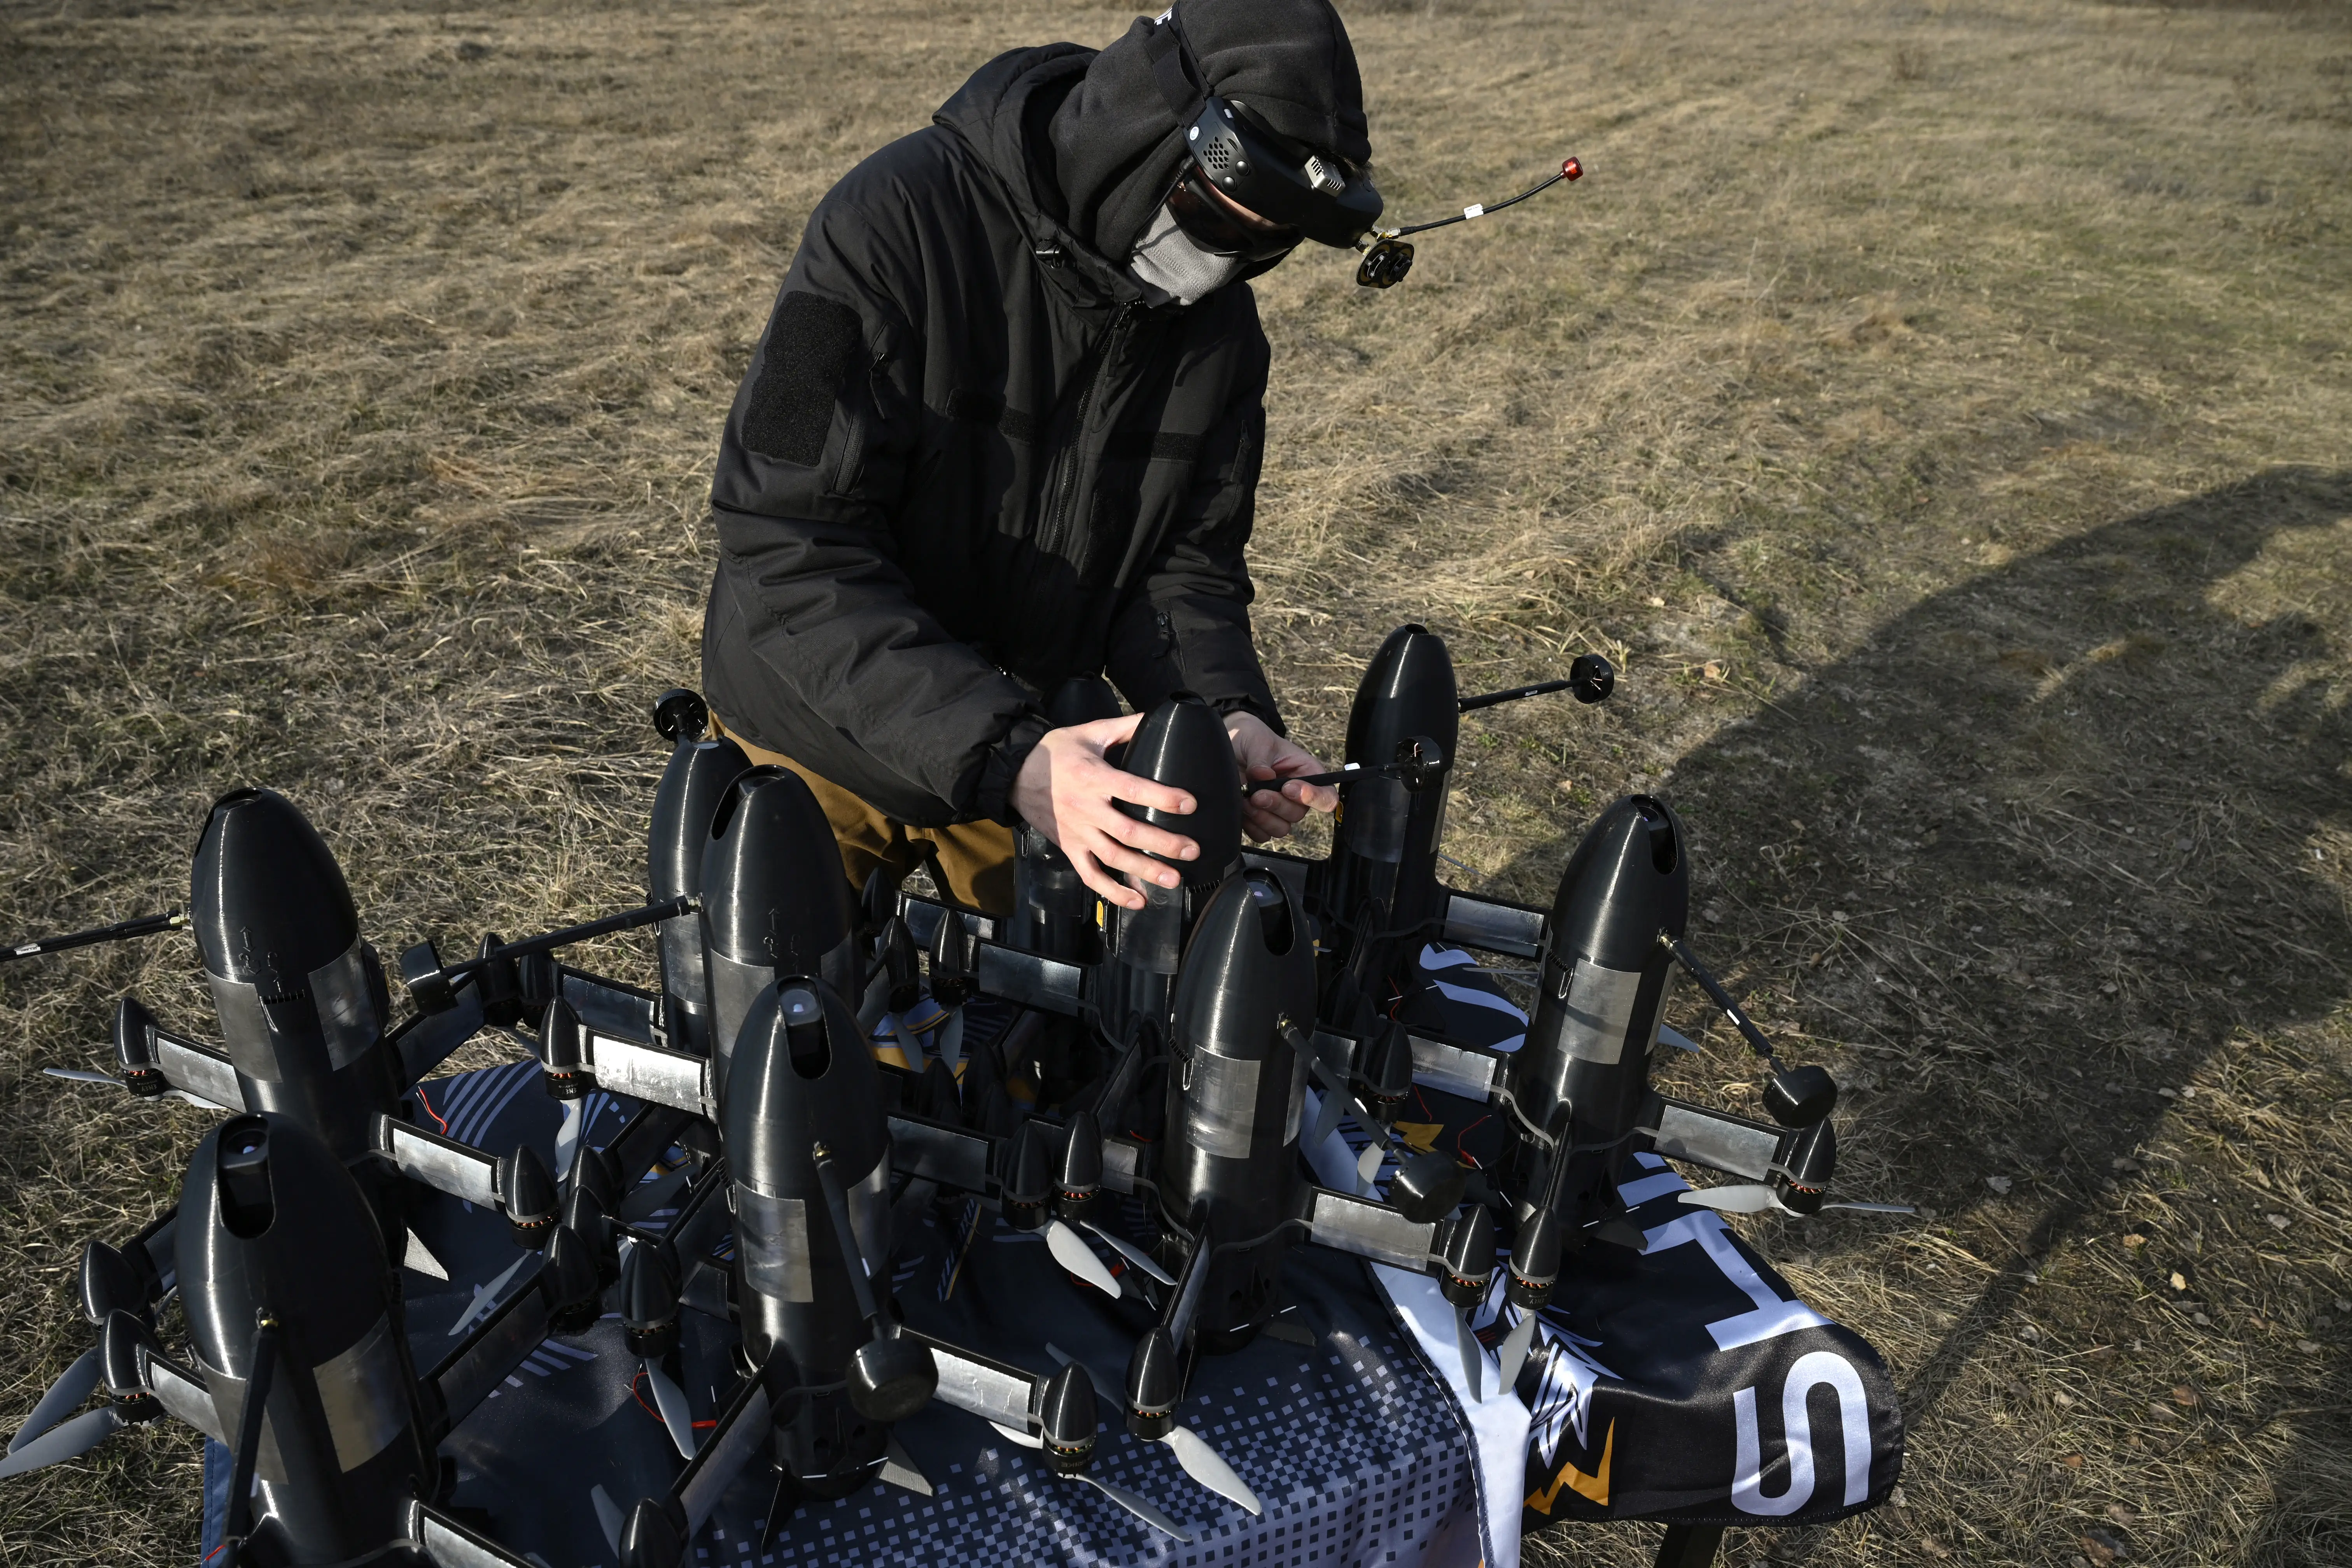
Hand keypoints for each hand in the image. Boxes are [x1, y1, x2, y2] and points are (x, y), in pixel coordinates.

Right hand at [1010, 714, 1199, 910]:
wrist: (1013, 772)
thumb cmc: (1054, 751)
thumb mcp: (1089, 732)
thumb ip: (1125, 727)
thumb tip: (1159, 717)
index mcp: (1093, 777)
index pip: (1133, 790)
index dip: (1162, 798)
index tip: (1189, 804)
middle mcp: (1086, 808)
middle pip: (1128, 832)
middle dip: (1163, 843)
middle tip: (1192, 850)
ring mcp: (1077, 832)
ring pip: (1114, 857)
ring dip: (1145, 871)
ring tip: (1174, 879)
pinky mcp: (1069, 848)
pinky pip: (1091, 875)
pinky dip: (1113, 892)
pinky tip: (1138, 901)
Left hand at [1226, 711, 1337, 841]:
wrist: (1232, 746)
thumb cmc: (1252, 739)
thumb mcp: (1257, 741)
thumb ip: (1260, 759)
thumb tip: (1263, 776)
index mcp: (1307, 773)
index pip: (1326, 796)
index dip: (1314, 798)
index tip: (1288, 788)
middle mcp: (1296, 795)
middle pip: (1297, 814)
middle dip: (1276, 805)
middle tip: (1256, 793)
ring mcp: (1278, 809)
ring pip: (1280, 828)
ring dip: (1262, 817)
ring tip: (1245, 800)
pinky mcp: (1260, 819)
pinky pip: (1261, 834)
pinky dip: (1251, 825)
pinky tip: (1240, 808)